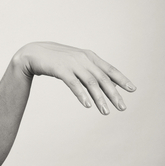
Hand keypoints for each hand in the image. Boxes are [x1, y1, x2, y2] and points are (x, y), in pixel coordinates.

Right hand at [14, 42, 135, 114]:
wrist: (32, 53)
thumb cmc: (55, 60)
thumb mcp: (74, 62)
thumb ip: (87, 70)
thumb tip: (101, 83)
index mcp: (89, 56)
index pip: (109, 69)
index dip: (122, 79)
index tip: (132, 90)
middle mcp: (84, 59)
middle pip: (103, 78)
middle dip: (114, 94)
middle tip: (122, 108)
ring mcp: (73, 63)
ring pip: (91, 83)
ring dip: (100, 99)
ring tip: (105, 112)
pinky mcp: (61, 69)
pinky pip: (74, 84)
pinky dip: (82, 94)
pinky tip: (88, 105)